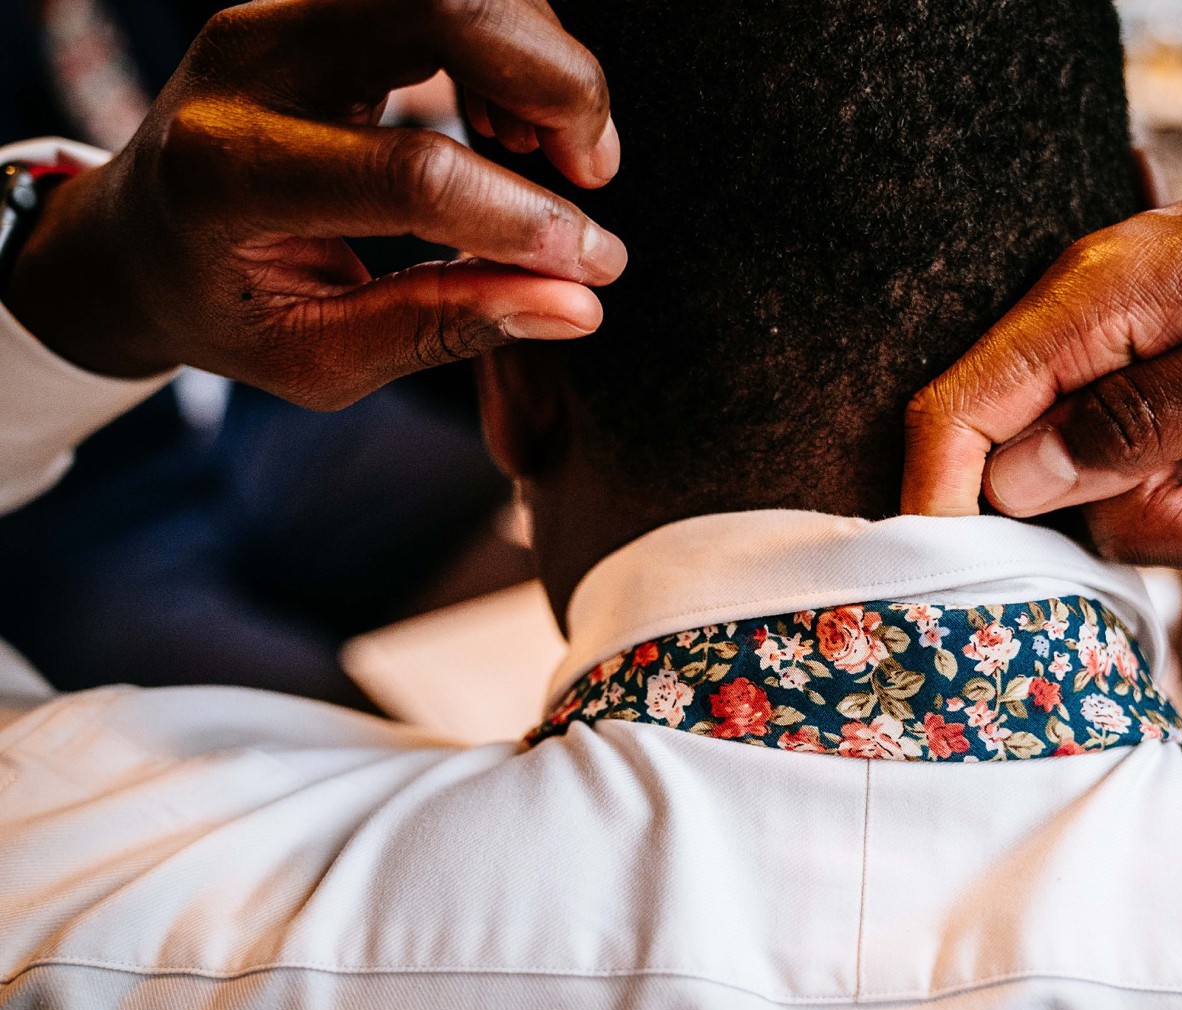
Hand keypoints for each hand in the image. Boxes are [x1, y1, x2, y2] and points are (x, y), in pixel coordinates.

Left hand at [3, 0, 624, 407]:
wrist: (137, 239)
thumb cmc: (226, 310)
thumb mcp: (322, 355)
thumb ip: (444, 326)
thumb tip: (576, 305)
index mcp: (229, 175)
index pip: (414, 174)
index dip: (529, 220)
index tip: (596, 264)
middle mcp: (249, 64)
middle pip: (445, 11)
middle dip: (559, 88)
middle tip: (593, 172)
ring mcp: (282, 10)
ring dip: (542, 57)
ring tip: (554, 152)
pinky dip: (509, 39)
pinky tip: (508, 119)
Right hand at [903, 130, 1181, 569]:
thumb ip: (1143, 421)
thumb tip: (1018, 483)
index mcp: (1096, 306)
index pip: (963, 411)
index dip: (943, 504)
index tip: (971, 589)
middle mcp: (1093, 338)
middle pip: (1076, 491)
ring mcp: (1126, 370)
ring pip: (1139, 501)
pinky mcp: (1166, 399)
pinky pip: (1180, 484)